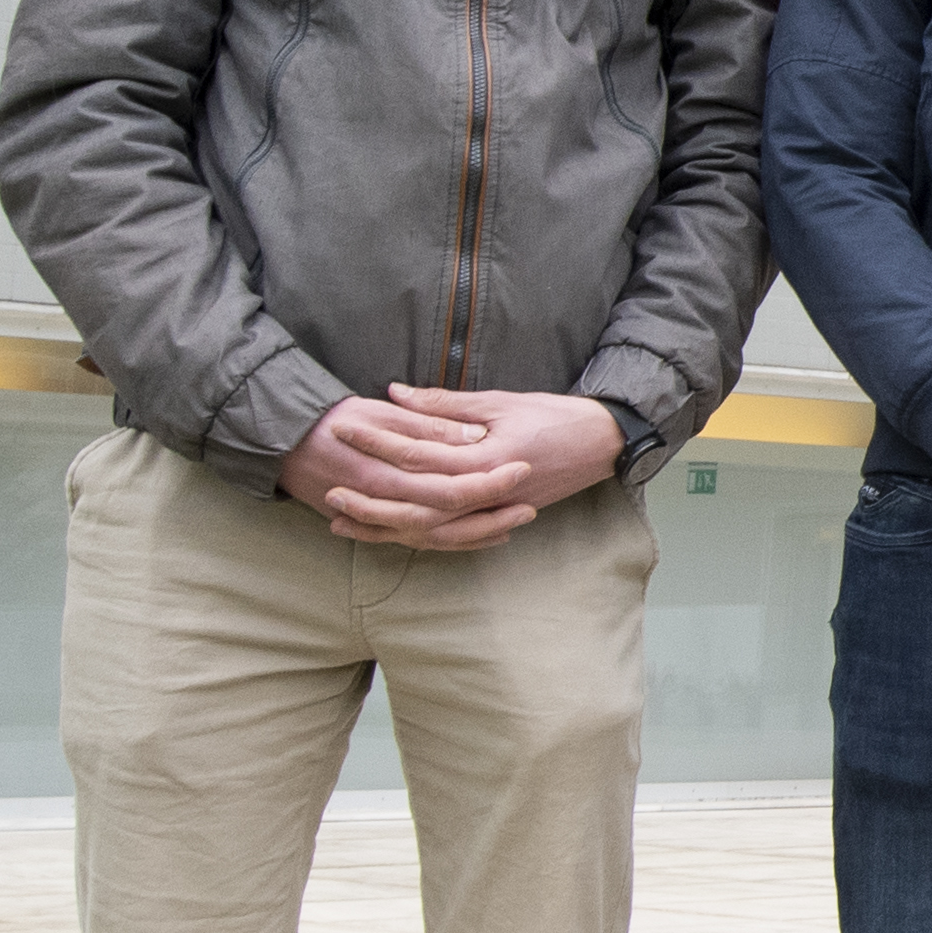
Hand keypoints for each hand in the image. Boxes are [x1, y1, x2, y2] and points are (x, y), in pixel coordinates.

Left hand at [300, 387, 621, 547]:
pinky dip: (413, 537)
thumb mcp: (500, 401)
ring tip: (343, 519)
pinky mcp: (495, 519)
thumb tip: (395, 394)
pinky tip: (385, 533)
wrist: (602, 445)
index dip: (376, 442)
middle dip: (369, 498)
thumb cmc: (554, 417)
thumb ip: (445, 404)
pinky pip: (447, 538)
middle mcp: (485, 492)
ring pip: (427, 530)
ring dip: (383, 526)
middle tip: (329, 488)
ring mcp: (491, 511)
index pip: (417, 454)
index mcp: (485, 458)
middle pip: (415, 505)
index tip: (342, 428)